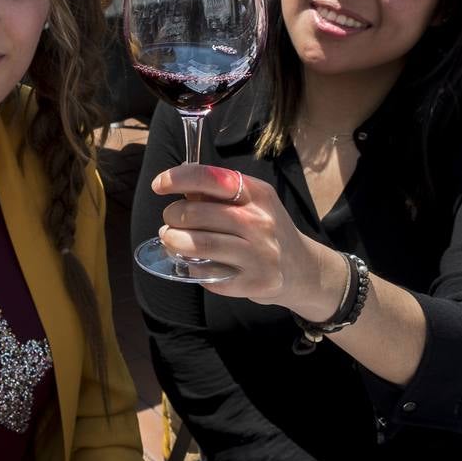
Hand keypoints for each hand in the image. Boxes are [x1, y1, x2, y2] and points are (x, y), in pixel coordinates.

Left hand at [151, 165, 335, 311]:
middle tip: (170, 221)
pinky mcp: (255, 282)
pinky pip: (209, 275)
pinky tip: (196, 264)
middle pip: (196, 213)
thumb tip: (178, 186)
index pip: (210, 177)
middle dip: (172, 216)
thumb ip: (217, 194)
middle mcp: (260, 221)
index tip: (159, 185)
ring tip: (171, 240)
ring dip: (174, 241)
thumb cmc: (265, 230)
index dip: (178, 178)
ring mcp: (259, 254)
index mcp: (257, 194)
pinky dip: (194, 269)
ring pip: (199, 244)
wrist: (302, 270)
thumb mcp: (251, 203)